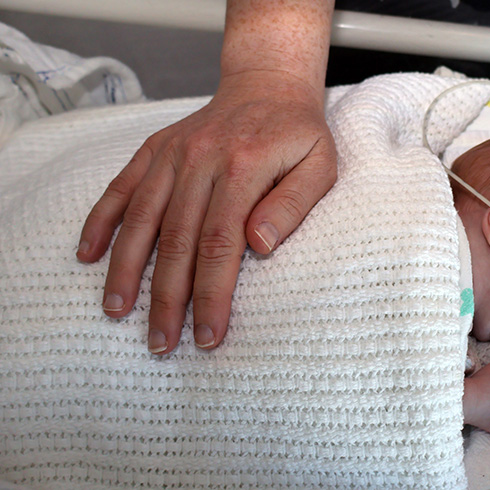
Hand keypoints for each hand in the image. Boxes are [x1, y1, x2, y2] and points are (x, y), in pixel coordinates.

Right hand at [76, 70, 336, 353]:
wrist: (268, 85)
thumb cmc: (299, 135)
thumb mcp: (320, 166)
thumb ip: (293, 205)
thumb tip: (260, 244)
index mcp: (243, 168)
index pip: (221, 245)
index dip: (211, 295)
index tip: (208, 335)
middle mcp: (200, 160)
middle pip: (177, 240)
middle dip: (167, 298)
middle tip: (161, 343)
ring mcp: (172, 153)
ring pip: (141, 219)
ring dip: (126, 269)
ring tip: (116, 311)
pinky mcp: (155, 149)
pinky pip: (121, 186)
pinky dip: (101, 221)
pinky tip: (87, 255)